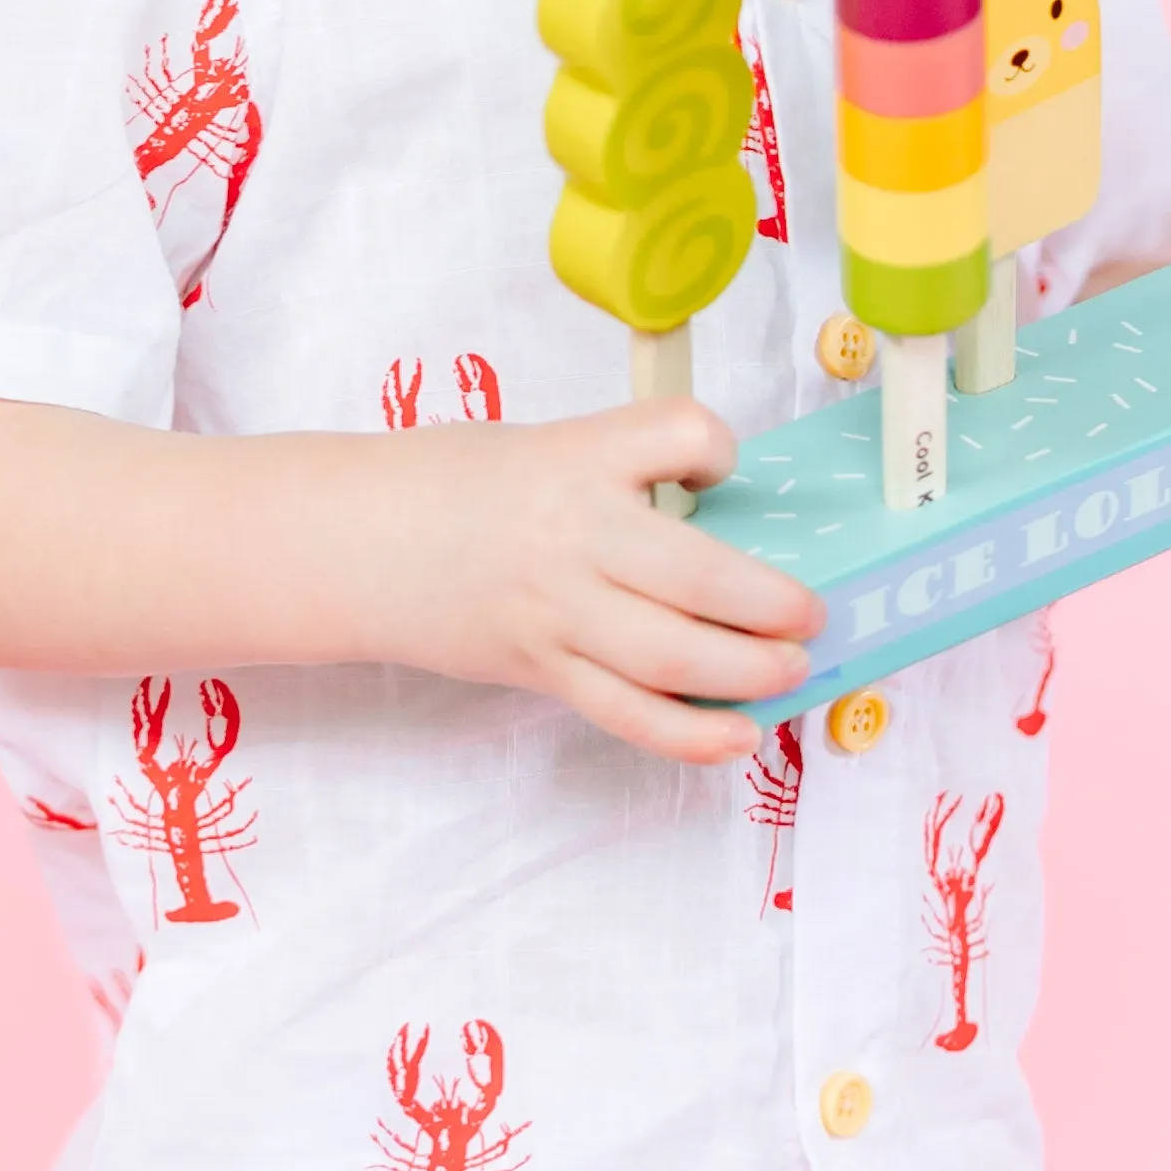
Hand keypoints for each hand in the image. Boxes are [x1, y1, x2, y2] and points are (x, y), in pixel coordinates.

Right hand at [346, 405, 822, 762]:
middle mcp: (573, 534)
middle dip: (772, 602)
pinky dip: (690, 733)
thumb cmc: (455, 484)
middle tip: (812, 612)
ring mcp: (557, 610)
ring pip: (671, 655)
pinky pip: (627, 713)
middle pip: (698, 575)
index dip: (717, 448)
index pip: (681, 435)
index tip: (720, 465)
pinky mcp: (542, 668)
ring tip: (793, 667)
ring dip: (750, 670)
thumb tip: (718, 522)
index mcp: (576, 457)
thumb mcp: (544, 448)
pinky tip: (738, 735)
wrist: (358, 541)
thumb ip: (623, 476)